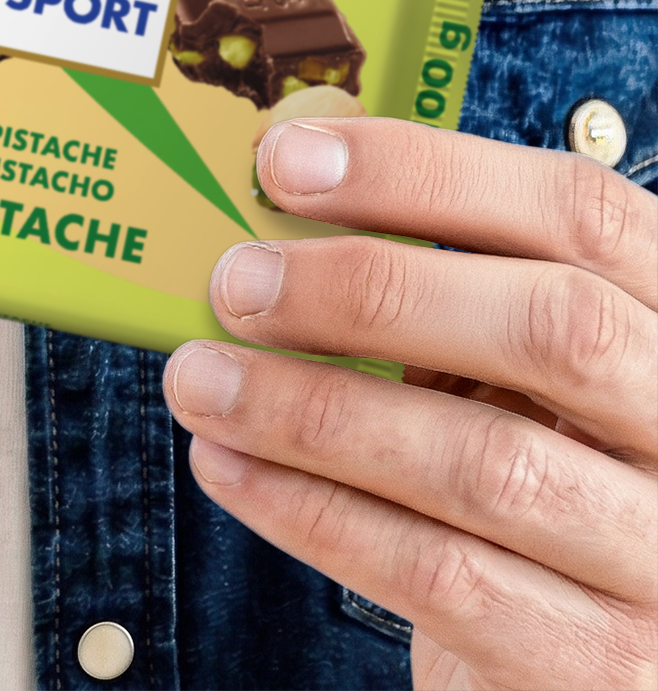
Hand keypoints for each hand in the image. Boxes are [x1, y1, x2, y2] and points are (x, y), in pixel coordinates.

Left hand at [163, 117, 655, 690]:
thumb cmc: (526, 484)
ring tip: (201, 381)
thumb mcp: (508, 369)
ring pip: (485, 462)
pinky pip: (441, 572)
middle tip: (236, 283)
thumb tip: (280, 192)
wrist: (576, 669)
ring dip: (311, 410)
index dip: (428, 171)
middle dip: (369, 290)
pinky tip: (231, 467)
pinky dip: (313, 510)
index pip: (578, 210)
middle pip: (553, 328)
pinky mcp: (601, 668)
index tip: (287, 161)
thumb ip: (435, 286)